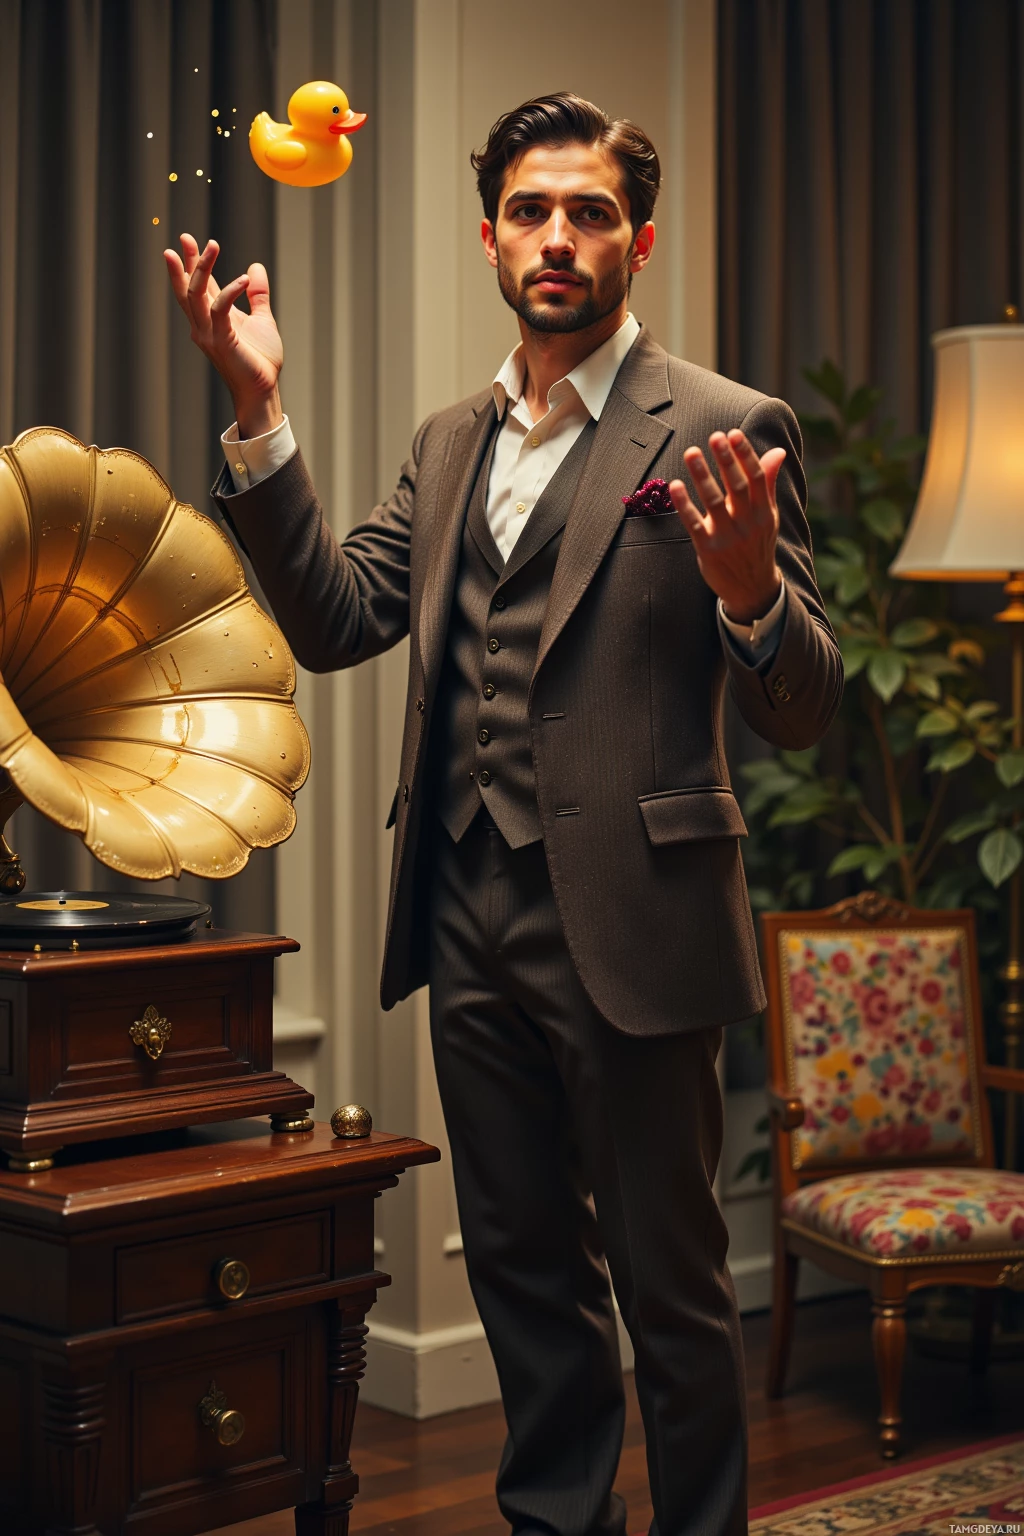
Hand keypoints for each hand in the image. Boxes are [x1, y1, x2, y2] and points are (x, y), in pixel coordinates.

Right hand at [164, 233, 283, 436]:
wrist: (263, 390)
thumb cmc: (261, 360)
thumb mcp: (262, 320)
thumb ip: (258, 295)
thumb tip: (255, 267)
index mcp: (211, 319)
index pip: (197, 286)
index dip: (192, 263)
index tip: (188, 240)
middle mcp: (203, 325)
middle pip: (188, 288)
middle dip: (187, 262)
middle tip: (186, 237)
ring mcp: (208, 334)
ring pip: (197, 294)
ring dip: (202, 268)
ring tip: (212, 245)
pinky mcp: (221, 341)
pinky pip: (219, 309)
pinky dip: (230, 291)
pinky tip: (243, 279)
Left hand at [668, 430, 783, 623]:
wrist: (752, 589)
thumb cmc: (757, 545)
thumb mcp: (768, 516)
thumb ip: (768, 483)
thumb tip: (778, 451)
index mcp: (764, 512)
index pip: (757, 477)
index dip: (745, 454)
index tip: (733, 434)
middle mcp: (748, 523)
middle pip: (737, 486)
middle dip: (725, 460)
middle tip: (714, 436)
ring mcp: (728, 537)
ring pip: (714, 502)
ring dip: (702, 476)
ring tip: (691, 453)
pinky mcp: (709, 550)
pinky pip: (694, 524)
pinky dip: (684, 505)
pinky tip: (675, 486)